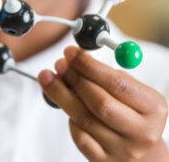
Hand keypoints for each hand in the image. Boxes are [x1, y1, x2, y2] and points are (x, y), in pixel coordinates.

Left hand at [39, 46, 168, 160]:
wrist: (141, 155)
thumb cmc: (132, 114)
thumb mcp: (133, 94)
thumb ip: (108, 75)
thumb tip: (74, 58)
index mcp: (154, 108)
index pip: (118, 84)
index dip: (90, 66)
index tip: (70, 52)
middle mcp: (142, 132)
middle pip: (100, 103)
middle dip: (75, 79)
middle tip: (59, 63)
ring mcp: (122, 150)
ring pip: (84, 119)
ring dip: (61, 95)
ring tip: (49, 77)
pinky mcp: (103, 161)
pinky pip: (79, 136)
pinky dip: (69, 118)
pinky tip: (64, 105)